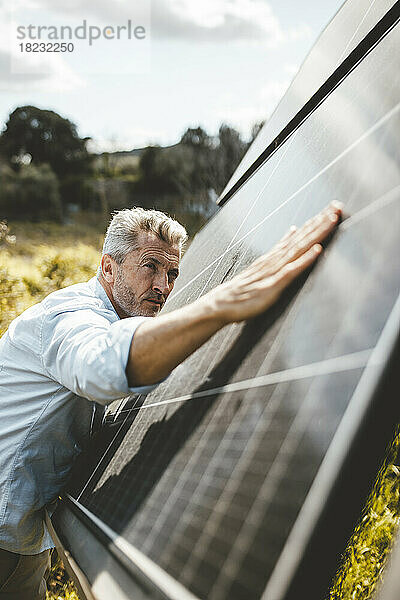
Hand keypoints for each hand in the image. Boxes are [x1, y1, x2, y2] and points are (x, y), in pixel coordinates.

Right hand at [208, 201, 342, 323]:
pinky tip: (317, 251)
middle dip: (321, 222)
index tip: (333, 209)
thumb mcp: (264, 264)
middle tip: (338, 206)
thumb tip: (294, 229)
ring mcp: (275, 271)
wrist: (221, 303)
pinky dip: (304, 260)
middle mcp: (276, 259)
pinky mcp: (273, 286)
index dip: (317, 222)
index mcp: (276, 255)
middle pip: (302, 237)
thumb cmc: (243, 289)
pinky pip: (292, 271)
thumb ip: (280, 248)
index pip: (299, 235)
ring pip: (299, 248)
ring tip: (331, 220)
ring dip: (316, 234)